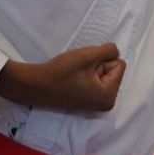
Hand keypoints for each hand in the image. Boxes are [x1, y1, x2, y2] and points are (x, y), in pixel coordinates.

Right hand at [0, 43, 126, 112]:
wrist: (34, 85)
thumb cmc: (61, 72)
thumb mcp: (88, 55)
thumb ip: (109, 50)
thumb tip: (116, 52)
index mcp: (110, 96)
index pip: (119, 64)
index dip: (102, 60)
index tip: (84, 68)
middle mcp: (107, 103)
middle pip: (112, 70)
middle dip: (97, 66)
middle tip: (78, 72)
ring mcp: (96, 104)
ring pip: (103, 74)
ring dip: (90, 69)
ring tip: (74, 75)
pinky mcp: (87, 101)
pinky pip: (94, 80)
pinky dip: (85, 76)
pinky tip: (72, 80)